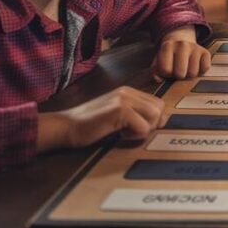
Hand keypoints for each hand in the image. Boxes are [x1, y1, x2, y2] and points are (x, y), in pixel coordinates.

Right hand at [37, 86, 164, 150]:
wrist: (65, 127)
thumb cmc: (89, 126)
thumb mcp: (116, 116)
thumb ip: (136, 114)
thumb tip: (162, 122)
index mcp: (127, 92)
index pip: (157, 103)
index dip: (152, 119)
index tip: (135, 128)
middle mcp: (127, 92)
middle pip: (159, 108)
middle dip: (151, 124)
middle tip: (131, 132)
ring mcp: (123, 99)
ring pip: (155, 116)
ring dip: (143, 130)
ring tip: (125, 133)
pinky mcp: (119, 110)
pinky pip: (143, 127)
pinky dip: (135, 136)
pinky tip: (119, 135)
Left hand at [153, 28, 210, 81]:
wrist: (182, 41)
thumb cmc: (169, 56)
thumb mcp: (158, 60)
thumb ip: (155, 71)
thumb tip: (159, 79)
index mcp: (167, 46)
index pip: (166, 70)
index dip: (166, 74)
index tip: (168, 70)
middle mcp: (182, 44)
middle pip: (180, 73)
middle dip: (178, 76)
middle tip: (178, 71)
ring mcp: (195, 47)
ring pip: (193, 73)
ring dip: (189, 75)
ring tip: (186, 69)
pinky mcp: (206, 52)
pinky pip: (205, 69)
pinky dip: (201, 71)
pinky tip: (196, 66)